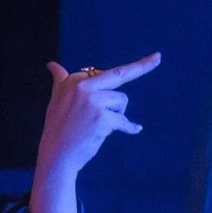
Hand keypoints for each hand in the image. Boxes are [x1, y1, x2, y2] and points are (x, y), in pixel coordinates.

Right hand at [26, 53, 160, 212]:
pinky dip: (130, 127)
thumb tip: (52, 64)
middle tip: (159, 57)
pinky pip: (124, 120)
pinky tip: (135, 130)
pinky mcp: (102, 117)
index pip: (104, 73)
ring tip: (99, 125)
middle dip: (142, 66)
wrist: (57, 155)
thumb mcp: (57, 100)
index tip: (153, 58)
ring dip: (117, 114)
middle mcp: (82, 86)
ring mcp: (93, 101)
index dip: (127, 71)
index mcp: (73, 80)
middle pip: (119, 75)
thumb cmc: (59, 129)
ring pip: (121, 101)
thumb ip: (60, 81)